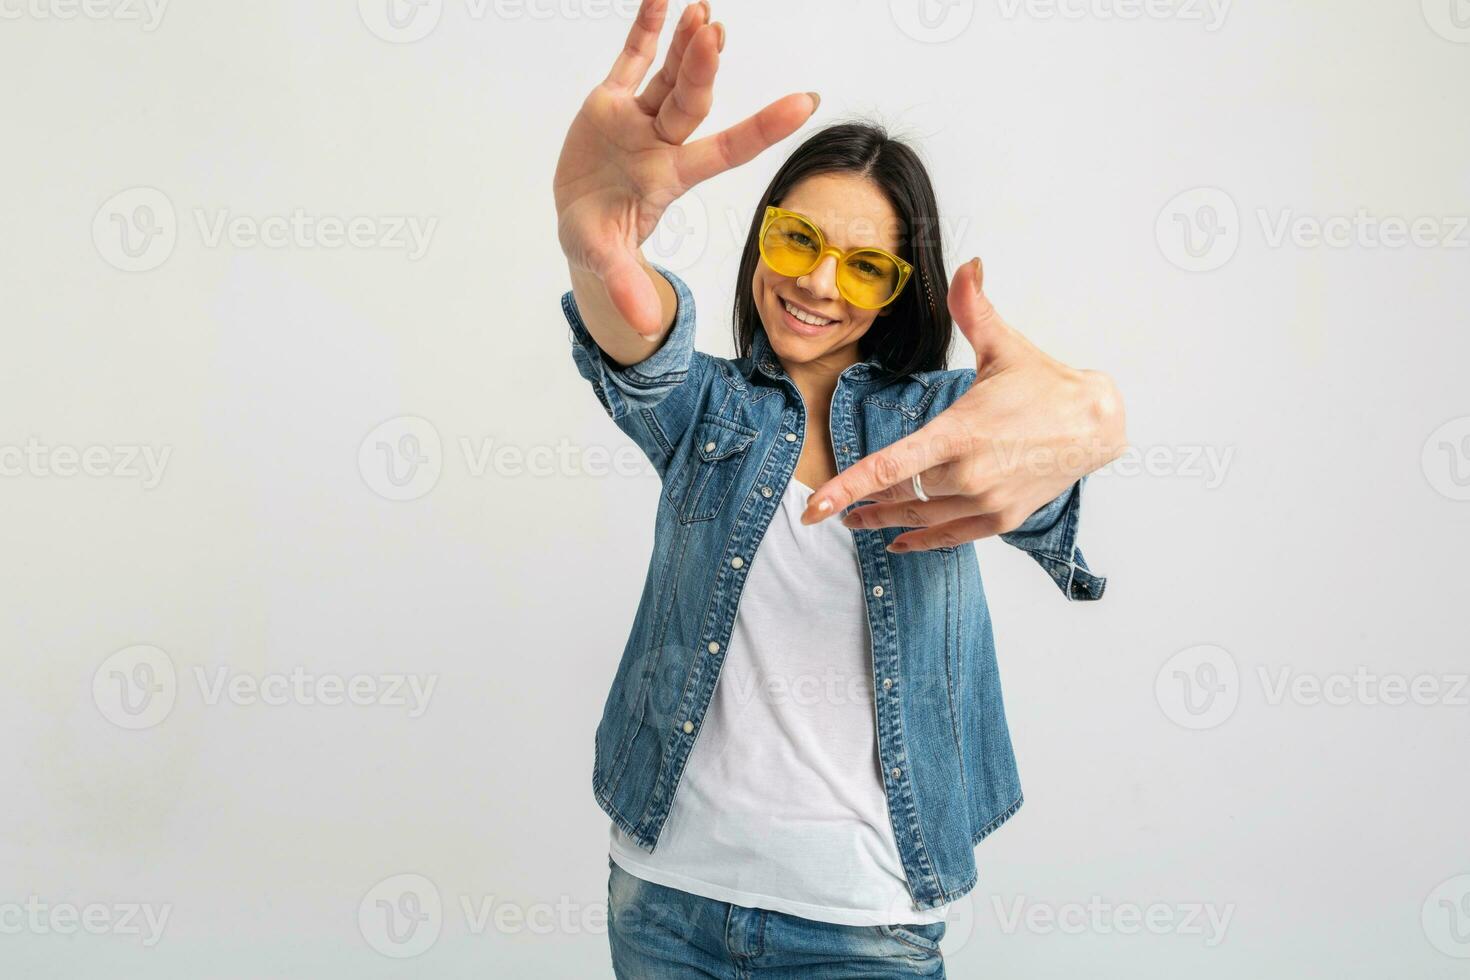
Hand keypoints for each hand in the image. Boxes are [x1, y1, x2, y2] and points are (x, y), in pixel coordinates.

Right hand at [553, 0, 818, 336]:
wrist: (578, 222)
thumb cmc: (601, 240)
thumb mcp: (607, 262)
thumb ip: (627, 285)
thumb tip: (646, 326)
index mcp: (671, 176)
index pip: (727, 149)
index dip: (763, 127)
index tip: (807, 101)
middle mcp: (662, 143)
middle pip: (691, 103)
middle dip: (701, 71)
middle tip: (715, 34)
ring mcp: (638, 119)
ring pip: (668, 77)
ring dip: (685, 46)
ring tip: (704, 13)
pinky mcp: (611, 102)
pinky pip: (631, 58)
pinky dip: (646, 27)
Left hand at [802, 257, 1126, 550]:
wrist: (1096, 424)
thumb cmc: (1044, 385)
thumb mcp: (1004, 345)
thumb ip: (973, 309)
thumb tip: (967, 266)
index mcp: (959, 432)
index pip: (889, 467)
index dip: (847, 488)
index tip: (814, 506)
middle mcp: (969, 473)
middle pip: (899, 496)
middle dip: (862, 503)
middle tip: (828, 509)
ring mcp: (987, 500)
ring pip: (921, 519)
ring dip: (884, 522)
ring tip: (857, 523)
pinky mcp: (1002, 518)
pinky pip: (951, 537)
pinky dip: (921, 542)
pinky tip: (898, 542)